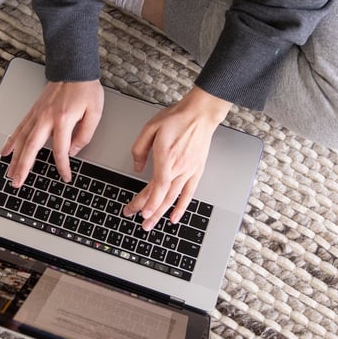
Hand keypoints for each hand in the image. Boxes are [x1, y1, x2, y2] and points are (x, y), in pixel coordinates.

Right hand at [1, 80, 103, 186]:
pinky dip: (11, 141)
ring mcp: (37, 114)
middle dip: (24, 167)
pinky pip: (19, 128)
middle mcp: (46, 118)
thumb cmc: (85, 89)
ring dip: (14, 159)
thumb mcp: (94, 113)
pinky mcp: (33, 111)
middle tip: (18, 183)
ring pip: (21, 140)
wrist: (74, 69)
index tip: (65, 176)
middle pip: (31, 148)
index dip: (63, 166)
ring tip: (10, 173)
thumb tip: (73, 151)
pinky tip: (5, 152)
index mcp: (63, 120)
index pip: (60, 150)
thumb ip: (84, 135)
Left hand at [124, 87, 230, 229]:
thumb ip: (140, 149)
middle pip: (163, 195)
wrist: (200, 114)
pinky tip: (174, 218)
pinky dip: (182, 207)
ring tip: (151, 224)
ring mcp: (189, 170)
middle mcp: (179, 167)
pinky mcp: (196, 171)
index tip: (140, 212)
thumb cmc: (177, 118)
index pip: (158, 186)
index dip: (149, 201)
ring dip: (162, 213)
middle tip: (139, 221)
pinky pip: (189, 193)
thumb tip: (137, 167)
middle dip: (150, 211)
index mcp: (167, 156)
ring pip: (174, 198)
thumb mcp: (150, 128)